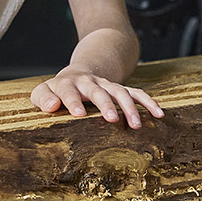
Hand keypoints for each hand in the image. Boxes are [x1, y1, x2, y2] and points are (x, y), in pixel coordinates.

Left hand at [31, 69, 163, 127]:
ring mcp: (106, 85)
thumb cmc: (57, 91)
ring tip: (136, 125)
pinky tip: (159, 114)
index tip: (77, 113)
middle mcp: (89, 82)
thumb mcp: (44, 92)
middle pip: (98, 91)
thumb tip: (52, 106)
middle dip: (105, 104)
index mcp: (67, 84)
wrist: (77, 74)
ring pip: (120, 92)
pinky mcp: (119, 89)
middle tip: (112, 119)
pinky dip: (148, 102)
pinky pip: (136, 93)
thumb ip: (43, 99)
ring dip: (129, 107)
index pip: (68, 91)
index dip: (72, 101)